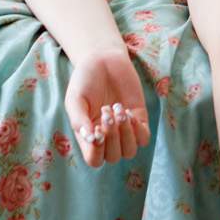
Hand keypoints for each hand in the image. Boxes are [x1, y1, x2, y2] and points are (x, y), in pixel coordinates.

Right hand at [64, 47, 150, 168]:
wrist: (102, 59)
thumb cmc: (84, 80)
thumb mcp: (75, 99)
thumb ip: (79, 120)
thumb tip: (90, 139)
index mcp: (89, 136)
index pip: (94, 160)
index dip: (96, 151)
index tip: (96, 130)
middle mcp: (107, 137)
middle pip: (113, 157)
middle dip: (112, 136)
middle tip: (106, 109)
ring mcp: (124, 129)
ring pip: (130, 151)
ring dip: (125, 134)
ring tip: (117, 109)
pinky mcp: (139, 118)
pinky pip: (144, 138)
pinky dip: (138, 129)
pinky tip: (128, 111)